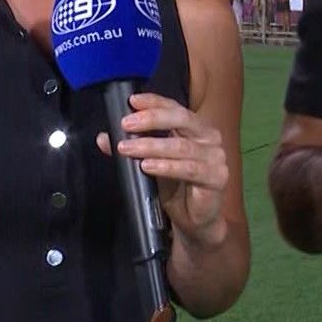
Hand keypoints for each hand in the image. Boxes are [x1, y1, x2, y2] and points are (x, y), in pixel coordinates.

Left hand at [98, 92, 228, 247]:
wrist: (194, 220)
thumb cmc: (175, 187)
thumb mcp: (151, 163)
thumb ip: (132, 148)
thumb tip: (104, 138)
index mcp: (196, 128)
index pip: (175, 108)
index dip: (154, 102)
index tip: (132, 101)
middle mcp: (209, 137)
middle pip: (181, 119)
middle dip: (151, 119)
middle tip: (126, 124)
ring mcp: (216, 157)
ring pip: (181, 146)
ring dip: (151, 146)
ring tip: (127, 148)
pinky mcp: (217, 178)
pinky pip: (189, 169)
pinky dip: (166, 166)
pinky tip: (148, 166)